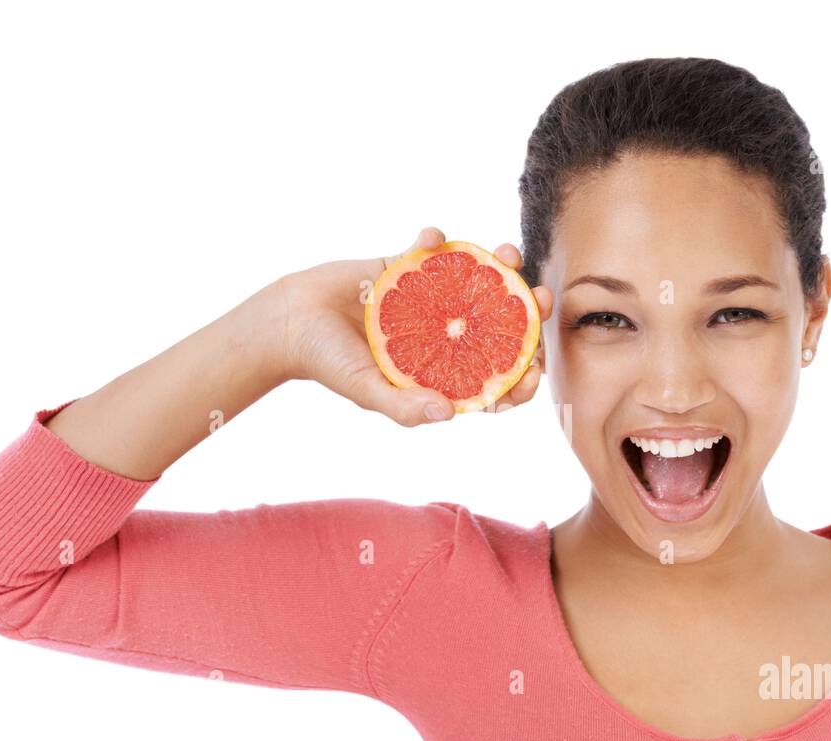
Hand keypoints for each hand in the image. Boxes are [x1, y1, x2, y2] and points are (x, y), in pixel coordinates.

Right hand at [276, 227, 553, 426]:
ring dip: (496, 264)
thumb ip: (403, 407)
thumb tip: (447, 414)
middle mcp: (441, 335)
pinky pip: (429, 250)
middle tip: (540, 297)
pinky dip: (434, 240)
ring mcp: (427, 299)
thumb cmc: (328, 363)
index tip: (536, 369)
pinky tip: (432, 235)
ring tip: (507, 251)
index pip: (492, 379)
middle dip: (525, 312)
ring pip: (473, 282)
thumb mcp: (366, 391)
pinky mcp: (406, 268)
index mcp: (440, 370)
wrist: (290, 321)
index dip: (519, 377)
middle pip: (497, 325)